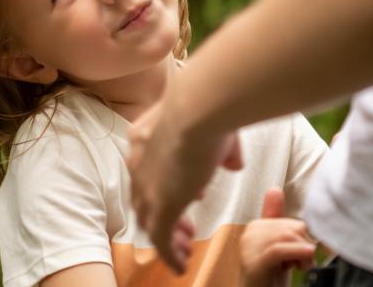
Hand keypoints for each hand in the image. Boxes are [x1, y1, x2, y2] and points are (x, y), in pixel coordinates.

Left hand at [125, 89, 242, 272]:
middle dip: (164, 213)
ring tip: (185, 250)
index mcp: (144, 137)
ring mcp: (147, 186)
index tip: (194, 193)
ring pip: (150, 221)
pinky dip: (169, 255)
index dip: (168, 183)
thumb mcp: (217, 128)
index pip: (149, 168)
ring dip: (167, 238)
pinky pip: (160, 241)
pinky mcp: (160, 206)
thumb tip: (234, 163)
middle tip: (186, 227)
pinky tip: (181, 265)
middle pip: (144, 196)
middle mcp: (138, 161)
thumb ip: (224, 150)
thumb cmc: (210, 106)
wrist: (200, 106)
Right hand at [240, 188, 315, 286]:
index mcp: (256, 226)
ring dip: (303, 254)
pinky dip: (297, 252)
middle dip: (305, 245)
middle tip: (306, 263)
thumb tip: (274, 189)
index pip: (290, 222)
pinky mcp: (253, 263)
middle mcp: (249, 233)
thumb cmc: (270, 275)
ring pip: (286, 237)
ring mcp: (249, 248)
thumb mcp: (278, 247)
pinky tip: (307, 259)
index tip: (308, 252)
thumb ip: (279, 222)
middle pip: (290, 228)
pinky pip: (279, 250)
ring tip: (302, 267)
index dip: (305, 237)